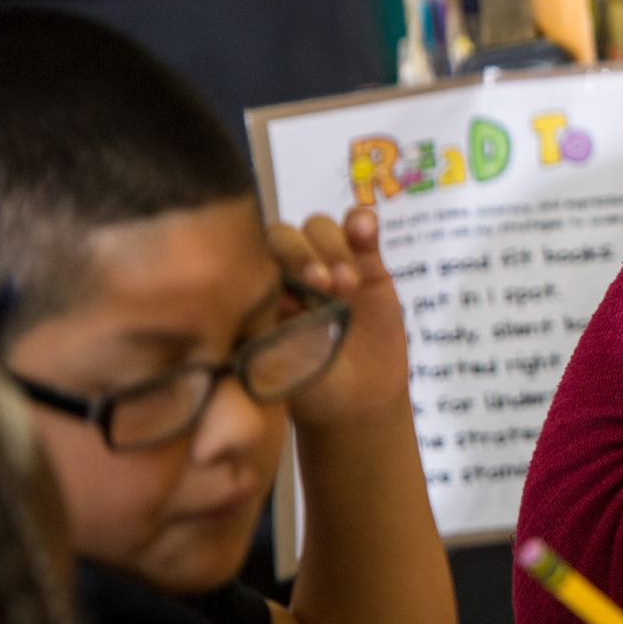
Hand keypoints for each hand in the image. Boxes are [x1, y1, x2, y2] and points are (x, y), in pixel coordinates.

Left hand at [269, 209, 408, 428]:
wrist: (360, 401)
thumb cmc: (314, 389)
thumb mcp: (288, 373)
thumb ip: (278, 342)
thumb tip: (271, 312)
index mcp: (262, 295)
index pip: (255, 258)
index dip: (274, 267)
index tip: (294, 297)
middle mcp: (291, 275)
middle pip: (286, 236)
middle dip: (304, 255)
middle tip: (326, 286)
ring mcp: (330, 266)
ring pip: (320, 228)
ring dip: (334, 248)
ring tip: (349, 286)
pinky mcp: (367, 265)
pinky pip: (360, 229)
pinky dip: (362, 222)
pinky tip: (367, 230)